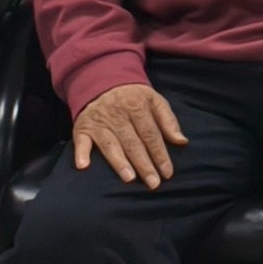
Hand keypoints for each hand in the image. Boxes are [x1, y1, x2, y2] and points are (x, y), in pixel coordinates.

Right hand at [72, 82, 188, 185]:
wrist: (102, 81)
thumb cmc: (133, 97)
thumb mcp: (155, 100)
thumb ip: (168, 121)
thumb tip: (182, 141)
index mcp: (137, 107)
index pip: (151, 134)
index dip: (160, 154)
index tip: (167, 172)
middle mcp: (118, 115)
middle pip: (132, 142)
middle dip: (144, 164)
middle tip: (153, 183)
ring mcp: (99, 122)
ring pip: (110, 144)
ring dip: (119, 162)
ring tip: (129, 178)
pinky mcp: (82, 127)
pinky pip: (80, 141)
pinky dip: (81, 153)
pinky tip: (83, 166)